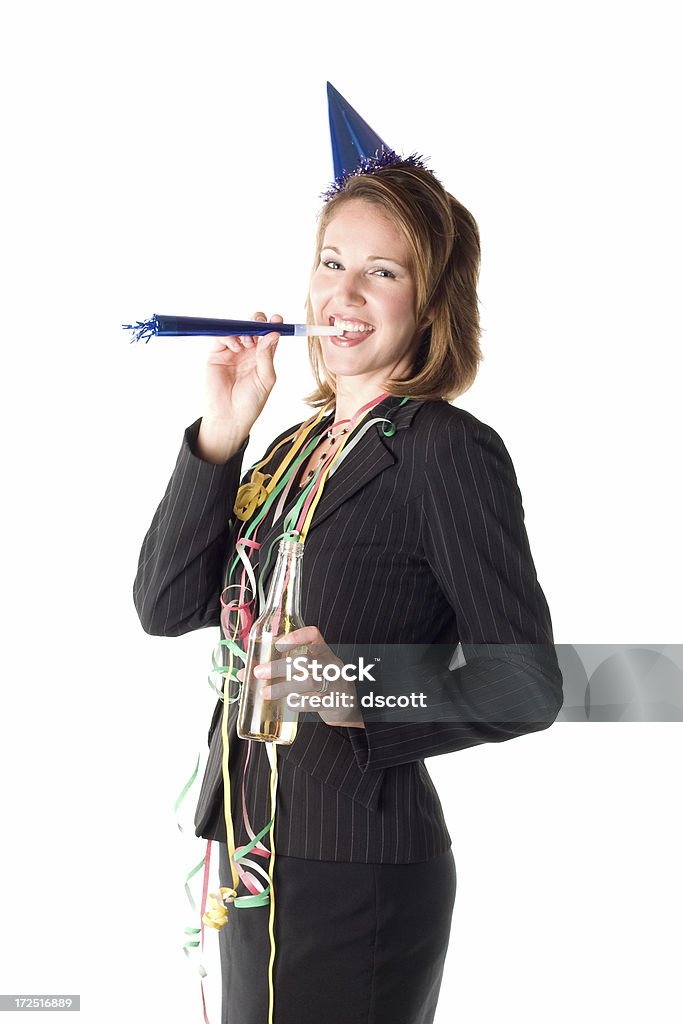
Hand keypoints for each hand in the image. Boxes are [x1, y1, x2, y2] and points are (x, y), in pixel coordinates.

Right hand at [197, 311, 281, 461]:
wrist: (230, 417)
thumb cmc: (250, 402)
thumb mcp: (266, 379)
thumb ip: (267, 356)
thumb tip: (273, 334)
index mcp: (264, 356)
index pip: (270, 334)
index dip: (274, 324)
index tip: (278, 319)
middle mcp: (249, 351)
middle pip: (253, 326)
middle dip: (257, 322)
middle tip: (259, 328)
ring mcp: (233, 351)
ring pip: (238, 328)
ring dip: (244, 329)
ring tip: (248, 342)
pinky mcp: (217, 354)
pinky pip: (222, 337)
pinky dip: (229, 336)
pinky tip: (236, 346)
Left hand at [240, 626, 365, 728]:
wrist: (348, 703)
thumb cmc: (321, 680)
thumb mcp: (307, 669)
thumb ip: (279, 668)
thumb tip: (244, 673)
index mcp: (322, 651)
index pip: (313, 635)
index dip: (297, 637)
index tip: (278, 643)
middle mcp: (330, 664)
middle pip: (305, 661)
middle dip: (279, 666)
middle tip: (258, 672)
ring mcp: (334, 683)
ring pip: (309, 682)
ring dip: (284, 687)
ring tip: (265, 693)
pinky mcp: (334, 701)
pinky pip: (315, 702)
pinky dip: (299, 704)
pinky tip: (287, 705)